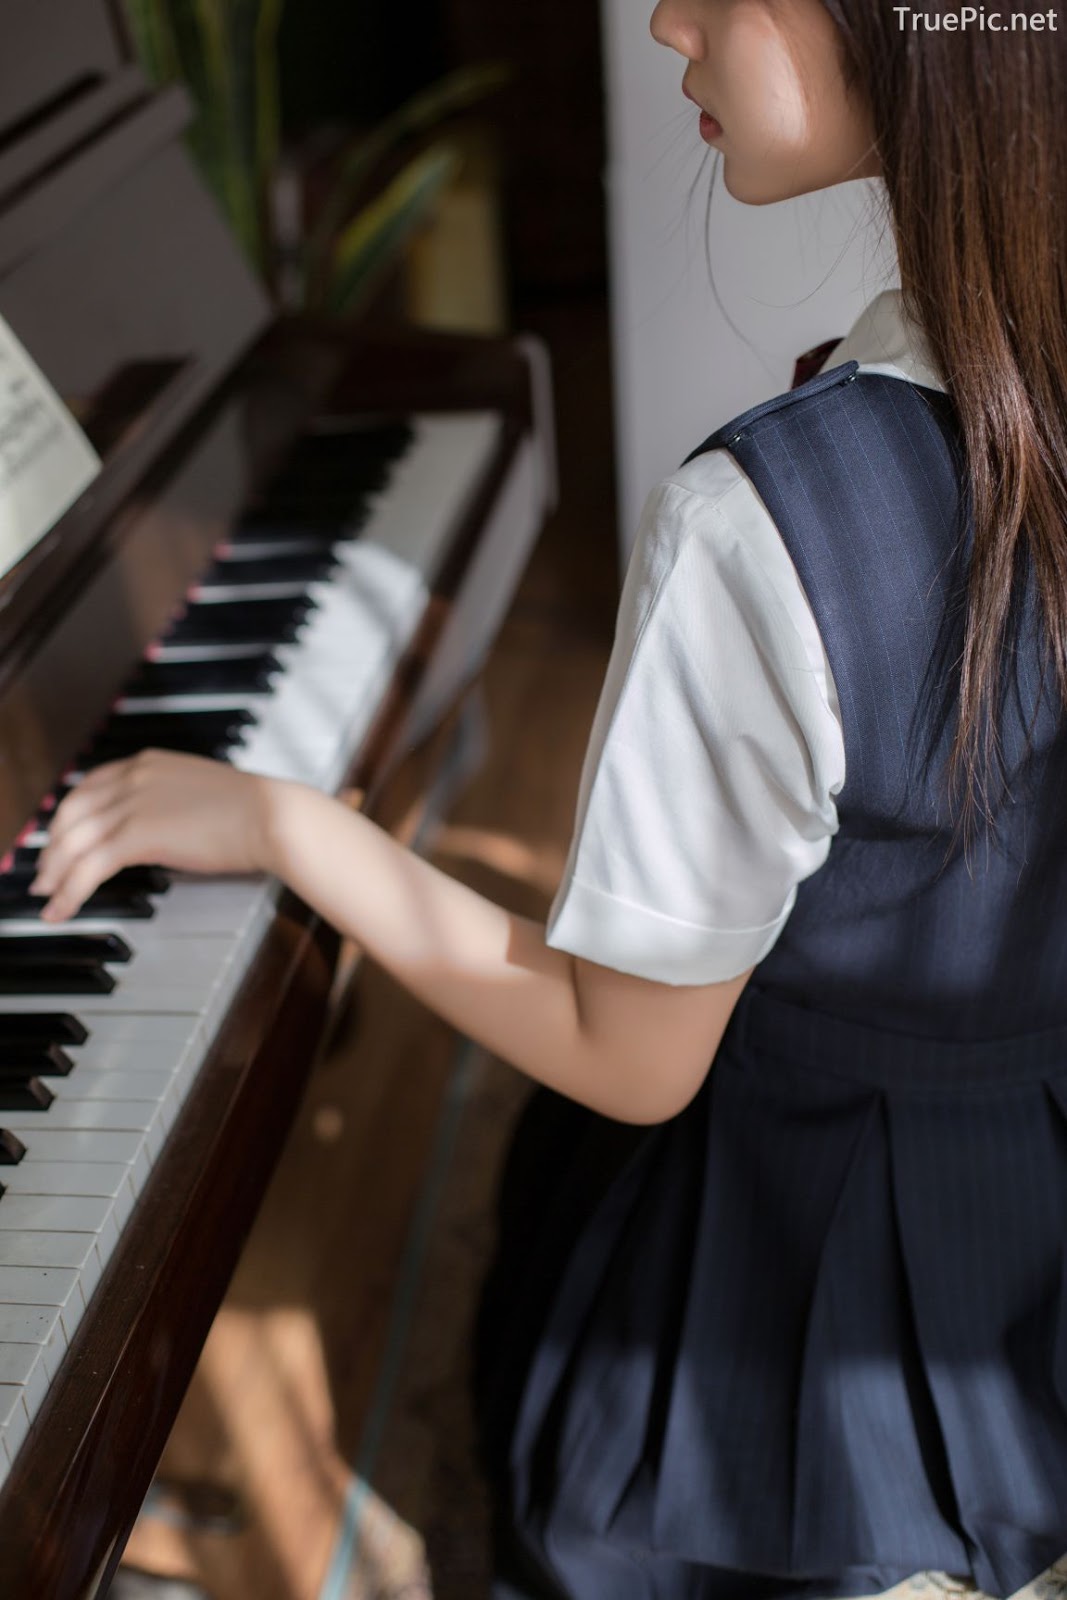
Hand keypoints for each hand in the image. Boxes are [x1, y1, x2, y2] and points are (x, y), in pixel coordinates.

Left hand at [30, 749, 277, 922]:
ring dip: (54, 874)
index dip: (67, 816)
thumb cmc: (254, 811)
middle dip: (52, 847)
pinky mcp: (138, 835)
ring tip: (47, 897)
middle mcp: (133, 778)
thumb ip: (171, 802)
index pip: (88, 787)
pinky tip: (63, 910)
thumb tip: (161, 829)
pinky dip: (70, 892)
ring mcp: (133, 804)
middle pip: (71, 813)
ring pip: (73, 842)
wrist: (273, 816)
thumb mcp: (201, 794)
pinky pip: (89, 868)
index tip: (60, 837)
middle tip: (44, 874)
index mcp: (148, 763)